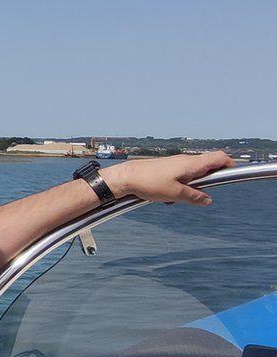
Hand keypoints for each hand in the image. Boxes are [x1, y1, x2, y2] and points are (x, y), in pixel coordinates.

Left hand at [99, 151, 234, 205]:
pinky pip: (179, 179)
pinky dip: (177, 188)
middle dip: (207, 182)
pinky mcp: (166, 169)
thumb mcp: (175, 194)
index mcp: (192, 163)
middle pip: (207, 167)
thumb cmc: (149, 183)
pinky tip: (165, 198)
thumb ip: (195, 197)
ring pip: (192, 176)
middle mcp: (185, 160)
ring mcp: (175, 164)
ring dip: (190, 188)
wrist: (125, 178)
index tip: (232, 176)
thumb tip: (208, 200)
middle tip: (199, 194)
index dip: (229, 165)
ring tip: (176, 198)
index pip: (219, 157)